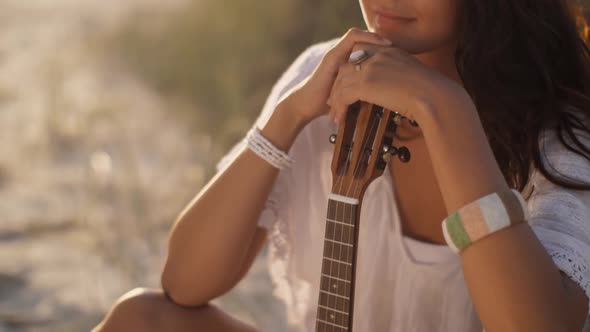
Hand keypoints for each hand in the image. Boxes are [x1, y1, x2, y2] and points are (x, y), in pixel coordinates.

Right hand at [277, 28, 392, 126]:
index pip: (371, 50)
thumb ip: (368, 95)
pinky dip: (366, 38)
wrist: (308, 105)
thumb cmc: (331, 106)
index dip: (387, 53)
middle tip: (401, 51)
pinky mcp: (333, 54)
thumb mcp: (355, 99)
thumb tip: (390, 104)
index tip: (403, 60)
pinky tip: (379, 45)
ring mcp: (339, 54)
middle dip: (384, 44)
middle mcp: (345, 57)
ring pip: (360, 36)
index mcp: (351, 66)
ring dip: (376, 38)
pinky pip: (352, 38)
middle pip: (367, 41)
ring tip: (391, 45)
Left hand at [326, 44, 461, 126]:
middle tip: (335, 102)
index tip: (346, 86)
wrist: (434, 96)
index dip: (350, 71)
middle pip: (346, 68)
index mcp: (388, 51)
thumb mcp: (412, 75)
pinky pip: (344, 95)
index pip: (359, 55)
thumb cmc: (430, 92)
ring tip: (335, 115)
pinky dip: (339, 107)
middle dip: (338, 86)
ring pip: (342, 82)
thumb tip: (394, 88)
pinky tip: (340, 118)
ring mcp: (370, 68)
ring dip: (336, 100)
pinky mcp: (366, 84)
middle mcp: (376, 56)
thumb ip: (398, 75)